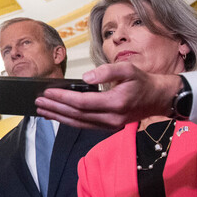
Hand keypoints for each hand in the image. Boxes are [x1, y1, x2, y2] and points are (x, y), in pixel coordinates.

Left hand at [34, 62, 179, 129]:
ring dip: (58, 117)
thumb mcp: (128, 69)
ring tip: (41, 110)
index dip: (62, 97)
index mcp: (116, 103)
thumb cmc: (142, 82)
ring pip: (78, 123)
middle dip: (55, 108)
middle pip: (76, 115)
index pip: (82, 102)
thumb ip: (107, 71)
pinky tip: (57, 116)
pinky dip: (68, 121)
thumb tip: (86, 77)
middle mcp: (112, 118)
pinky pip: (84, 125)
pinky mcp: (108, 127)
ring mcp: (110, 125)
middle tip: (38, 102)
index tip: (47, 92)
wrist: (159, 98)